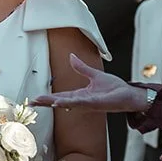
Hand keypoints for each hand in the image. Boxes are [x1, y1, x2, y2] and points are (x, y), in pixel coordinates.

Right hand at [33, 54, 148, 113]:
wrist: (129, 94)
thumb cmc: (115, 88)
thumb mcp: (95, 75)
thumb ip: (81, 67)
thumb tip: (70, 57)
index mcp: (81, 95)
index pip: (60, 96)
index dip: (48, 97)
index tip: (36, 98)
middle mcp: (82, 101)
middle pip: (60, 102)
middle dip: (46, 102)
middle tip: (32, 102)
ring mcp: (88, 103)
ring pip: (68, 103)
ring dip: (55, 102)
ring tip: (42, 102)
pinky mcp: (96, 103)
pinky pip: (81, 103)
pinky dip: (70, 103)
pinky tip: (60, 102)